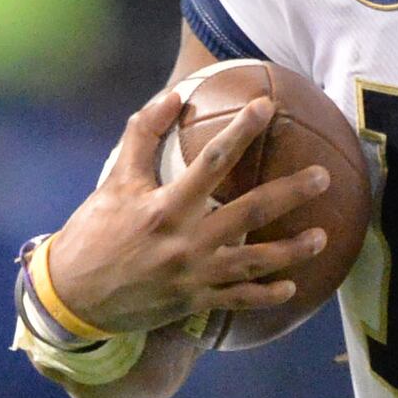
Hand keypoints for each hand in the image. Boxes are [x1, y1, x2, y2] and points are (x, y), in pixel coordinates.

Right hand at [41, 82, 331, 337]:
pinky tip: (292, 287)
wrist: (74, 297)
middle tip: (322, 176)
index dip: (241, 131)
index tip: (266, 107)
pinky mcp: (194, 303)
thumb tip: (173, 95)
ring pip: (254, 262)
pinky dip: (266, 295)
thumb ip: (143, 135)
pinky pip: (238, 300)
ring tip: (323, 236)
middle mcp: (185, 241)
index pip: (212, 161)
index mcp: (165, 206)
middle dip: (290, 193)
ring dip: (292, 251)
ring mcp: (193, 276)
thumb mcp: (114, 181)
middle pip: (249, 212)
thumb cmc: (95, 232)